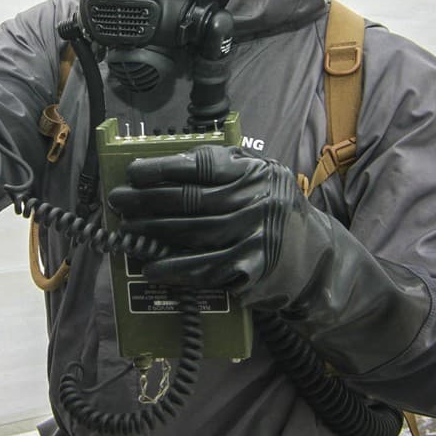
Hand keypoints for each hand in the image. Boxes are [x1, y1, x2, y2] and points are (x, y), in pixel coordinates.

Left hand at [107, 145, 430, 372]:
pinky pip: (205, 269)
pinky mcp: (252, 270)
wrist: (317, 258)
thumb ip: (224, 167)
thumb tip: (166, 165)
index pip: (202, 166)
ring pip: (193, 235)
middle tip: (118, 202)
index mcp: (255, 173)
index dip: (163, 169)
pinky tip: (152, 267)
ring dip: (153, 234)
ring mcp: (255, 237)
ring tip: (127, 232)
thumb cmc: (274, 211)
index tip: (133, 172)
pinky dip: (175, 269)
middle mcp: (257, 202)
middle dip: (147, 201)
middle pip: (190, 200)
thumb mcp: (260, 177)